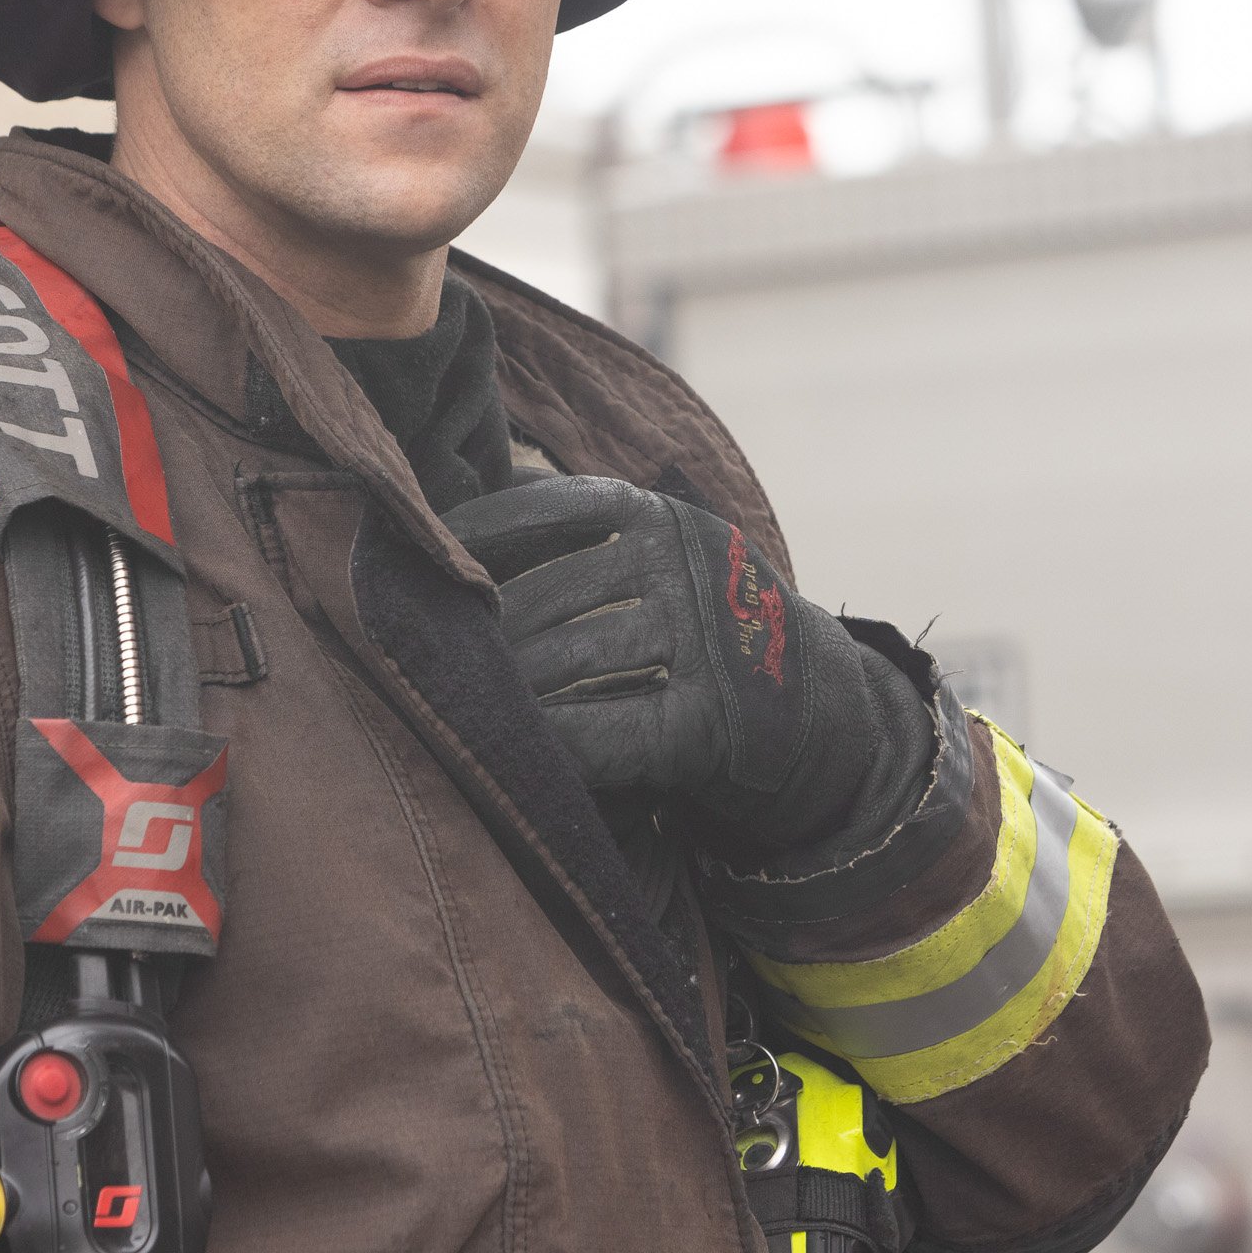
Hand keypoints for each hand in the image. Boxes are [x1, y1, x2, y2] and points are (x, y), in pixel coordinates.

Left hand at [445, 476, 931, 862]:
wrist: (825, 717)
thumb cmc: (711, 637)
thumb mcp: (667, 565)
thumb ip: (587, 546)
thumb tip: (462, 526)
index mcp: (669, 520)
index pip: (562, 506)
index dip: (488, 526)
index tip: (426, 547)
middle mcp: (694, 566)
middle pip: (561, 590)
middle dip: (490, 626)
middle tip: (426, 648)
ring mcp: (712, 640)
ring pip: (582, 655)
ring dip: (514, 681)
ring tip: (461, 698)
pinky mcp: (721, 720)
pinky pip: (619, 729)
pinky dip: (562, 738)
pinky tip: (521, 747)